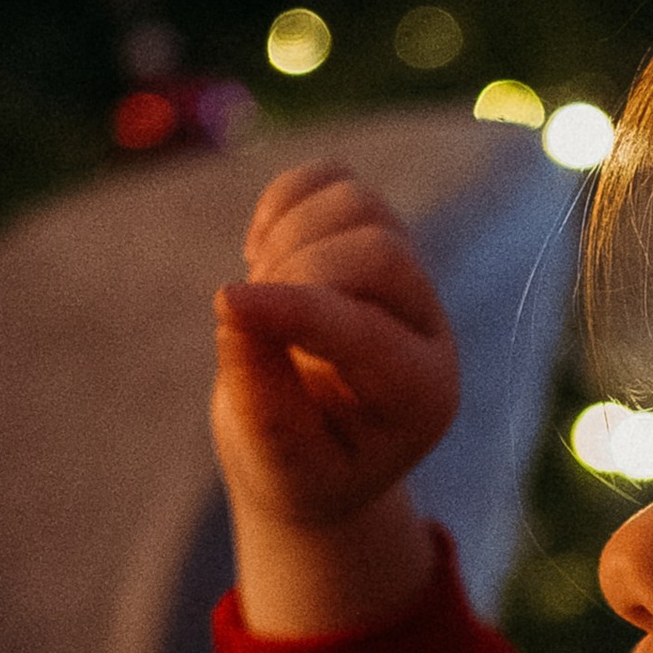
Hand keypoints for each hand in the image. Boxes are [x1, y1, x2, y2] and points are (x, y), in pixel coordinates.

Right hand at [213, 162, 458, 530]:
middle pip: (377, 253)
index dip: (293, 312)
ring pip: (357, 205)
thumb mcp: (277, 465)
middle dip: (292, 274)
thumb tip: (235, 312)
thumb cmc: (300, 472)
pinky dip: (283, 200)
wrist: (314, 455)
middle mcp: (429, 327)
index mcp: (421, 395)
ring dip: (284, 238)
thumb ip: (261, 401)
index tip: (224, 306)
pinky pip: (333, 180)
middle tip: (241, 319)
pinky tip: (259, 253)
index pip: (367, 332)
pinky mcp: (370, 235)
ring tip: (254, 295)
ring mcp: (406, 275)